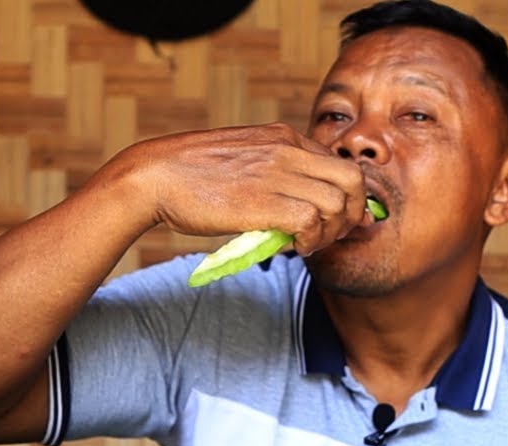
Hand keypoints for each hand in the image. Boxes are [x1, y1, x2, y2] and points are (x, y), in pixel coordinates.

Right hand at [117, 122, 368, 254]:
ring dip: (330, 232)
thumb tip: (294, 206)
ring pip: (338, 203)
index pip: (340, 164)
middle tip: (331, 235)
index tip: (335, 220)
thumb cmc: (192, 174)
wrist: (155, 176)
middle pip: (353, 180)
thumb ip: (273, 172)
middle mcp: (286, 149)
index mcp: (283, 137)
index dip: (347, 197)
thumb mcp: (243, 158)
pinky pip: (311, 222)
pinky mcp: (263, 201)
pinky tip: (293, 247)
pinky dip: (310, 240)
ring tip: (308, 244)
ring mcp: (276, 174)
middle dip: (352, 213)